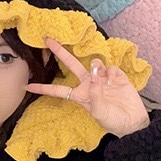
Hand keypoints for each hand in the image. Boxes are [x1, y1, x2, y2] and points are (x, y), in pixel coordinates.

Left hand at [26, 37, 149, 137]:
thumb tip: (94, 75)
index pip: (58, 90)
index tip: (28, 85)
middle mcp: (89, 84)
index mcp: (80, 95)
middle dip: (60, 52)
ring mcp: (102, 79)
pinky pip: (111, 68)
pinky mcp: (116, 76)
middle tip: (48, 39)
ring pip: (94, 63)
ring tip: (104, 80)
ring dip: (97, 67)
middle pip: (71, 65)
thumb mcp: (99, 112)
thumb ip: (95, 94)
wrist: (133, 122)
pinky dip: (112, 74)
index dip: (43, 88)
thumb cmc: (113, 121)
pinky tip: (116, 82)